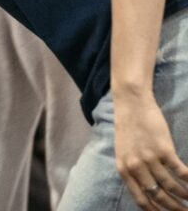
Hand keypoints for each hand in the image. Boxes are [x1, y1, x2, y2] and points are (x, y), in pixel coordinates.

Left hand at [113, 92, 187, 208]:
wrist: (131, 103)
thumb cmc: (129, 128)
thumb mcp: (123, 152)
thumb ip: (132, 171)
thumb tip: (147, 192)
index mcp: (123, 169)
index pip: (141, 200)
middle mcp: (135, 166)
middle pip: (159, 197)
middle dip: (175, 208)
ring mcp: (149, 158)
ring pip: (172, 187)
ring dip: (185, 196)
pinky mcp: (163, 149)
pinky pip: (181, 172)